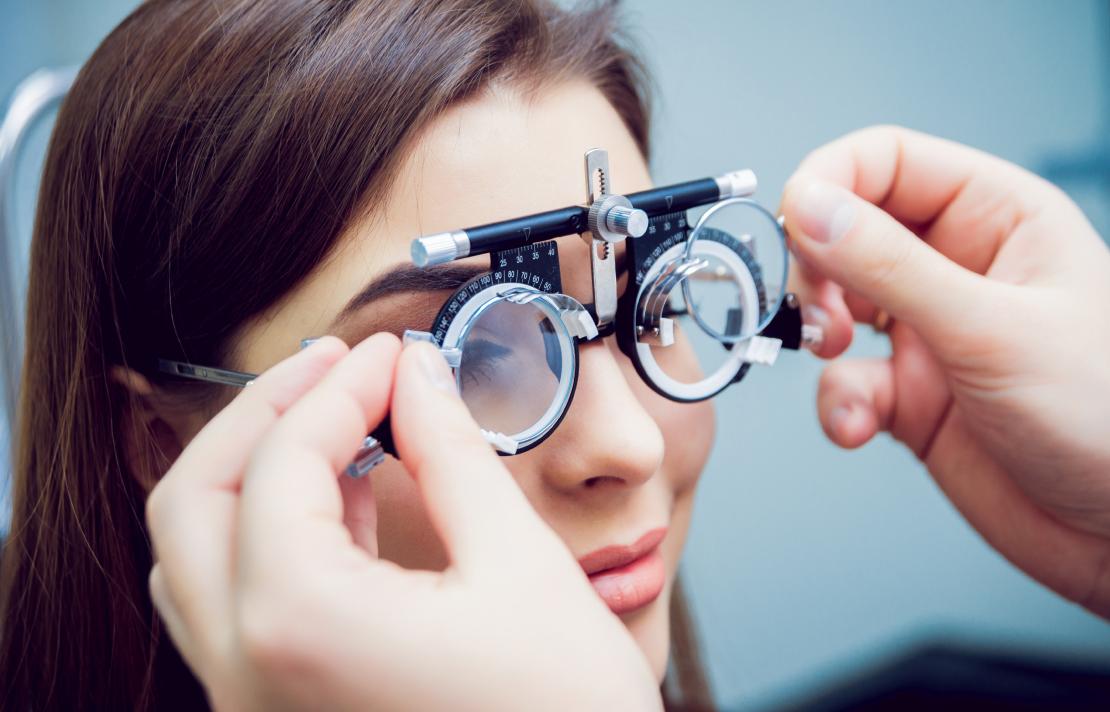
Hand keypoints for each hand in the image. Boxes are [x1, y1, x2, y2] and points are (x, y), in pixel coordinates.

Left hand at [146, 334, 660, 710]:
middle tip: (338, 367)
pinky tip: (344, 502)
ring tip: (337, 423)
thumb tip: (418, 377)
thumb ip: (451, 453)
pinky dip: (269, 535)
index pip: (282, 461)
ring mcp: (253, 704)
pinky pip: (232, 607)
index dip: (339, 387)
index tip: (391, 356)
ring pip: (194, 556)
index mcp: (300, 624)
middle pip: (194, 500)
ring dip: (254, 473)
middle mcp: (248, 671)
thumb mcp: (518, 564)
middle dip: (264, 415)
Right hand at [781, 125, 1109, 616]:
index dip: (828, 183)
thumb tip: (808, 207)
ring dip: (818, 335)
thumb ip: (890, 267)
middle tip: (819, 310)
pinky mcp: (910, 395)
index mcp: (995, 217)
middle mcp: (956, 265)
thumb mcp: (990, 329)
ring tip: (838, 358)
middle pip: (845, 230)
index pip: (884, 161)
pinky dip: (837, 404)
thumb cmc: (1108, 415)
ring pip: (835, 306)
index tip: (794, 227)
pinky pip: (844, 382)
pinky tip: (858, 427)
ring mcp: (931, 331)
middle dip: (817, 270)